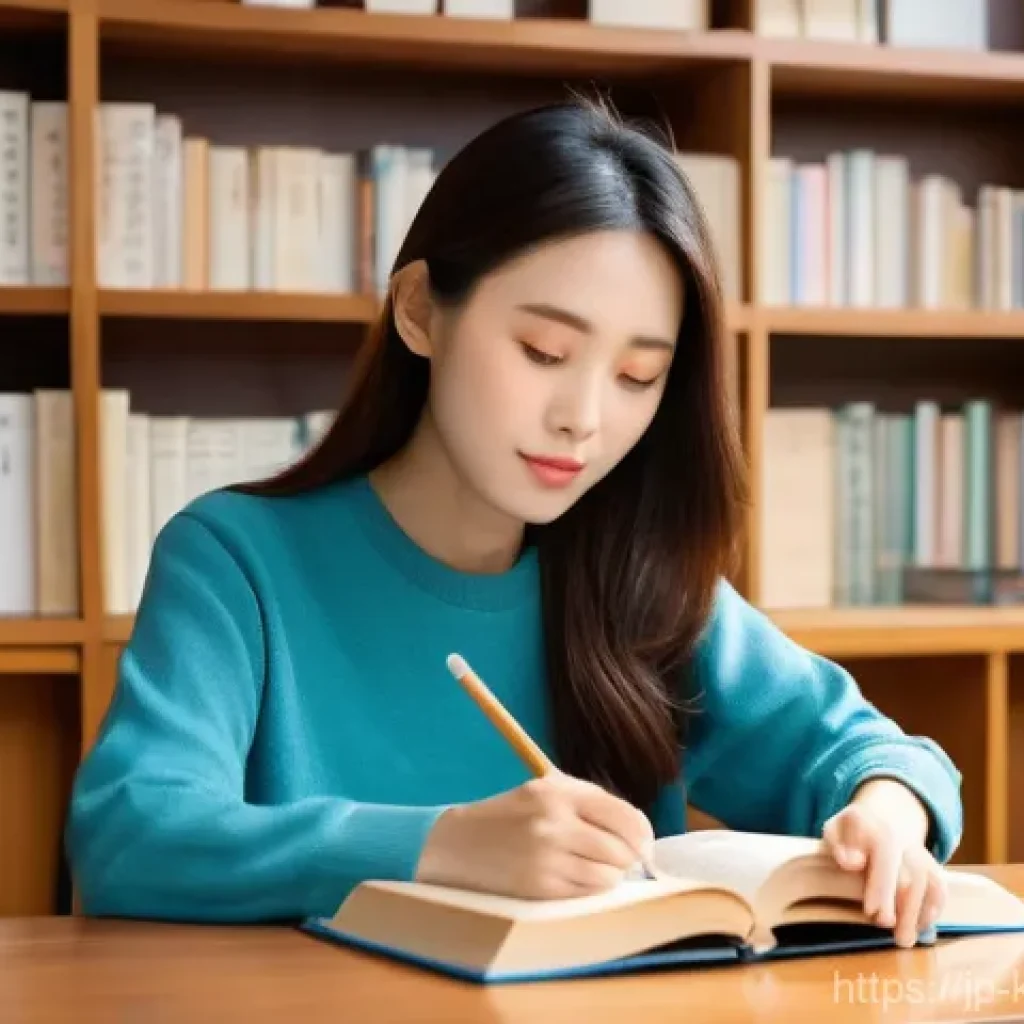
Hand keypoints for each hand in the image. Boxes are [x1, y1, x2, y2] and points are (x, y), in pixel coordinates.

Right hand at [414, 770, 654, 899]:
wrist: (456, 844)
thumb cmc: (508, 816)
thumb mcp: (544, 791)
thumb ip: (589, 803)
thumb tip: (638, 833)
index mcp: (559, 792)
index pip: (625, 816)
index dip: (643, 835)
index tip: (644, 846)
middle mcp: (555, 821)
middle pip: (622, 849)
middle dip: (627, 859)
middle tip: (617, 861)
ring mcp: (547, 856)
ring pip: (609, 875)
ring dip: (609, 877)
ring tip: (591, 869)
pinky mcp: (539, 886)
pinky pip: (587, 893)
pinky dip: (590, 890)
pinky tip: (574, 880)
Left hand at [822, 783, 947, 947]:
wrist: (882, 817)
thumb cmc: (851, 831)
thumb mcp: (835, 829)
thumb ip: (838, 844)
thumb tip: (851, 863)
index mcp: (878, 828)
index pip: (885, 854)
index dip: (881, 884)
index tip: (871, 911)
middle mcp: (905, 839)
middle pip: (911, 873)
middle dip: (900, 905)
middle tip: (887, 928)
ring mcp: (921, 853)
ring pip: (927, 884)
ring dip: (916, 913)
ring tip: (903, 939)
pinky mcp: (932, 867)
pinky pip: (939, 888)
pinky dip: (932, 909)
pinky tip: (920, 928)